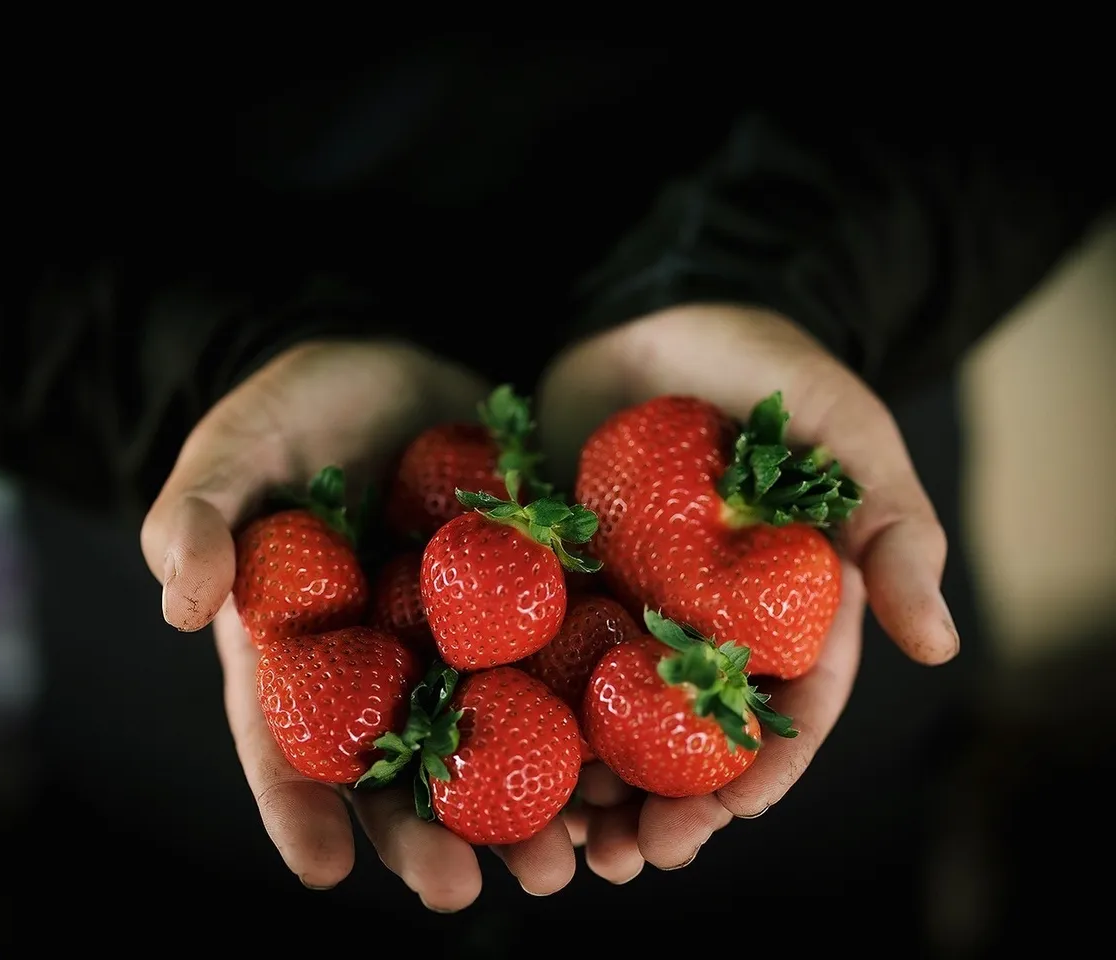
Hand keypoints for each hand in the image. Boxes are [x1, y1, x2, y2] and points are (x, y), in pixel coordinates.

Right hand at [139, 340, 577, 909]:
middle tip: (463, 890)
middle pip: (400, 768)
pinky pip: (562, 667)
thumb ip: (198, 517)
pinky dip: (590, 720)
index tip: (321, 868)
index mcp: (302, 650)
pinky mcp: (532, 602)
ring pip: (491, 739)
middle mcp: (384, 664)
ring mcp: (462, 640)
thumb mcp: (237, 449)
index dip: (299, 808)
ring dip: (525, 807)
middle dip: (429, 836)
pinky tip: (624, 767)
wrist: (393, 362)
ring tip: (561, 860)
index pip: (288, 740)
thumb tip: (179, 605)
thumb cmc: (297, 409)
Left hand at [537, 305, 958, 881]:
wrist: (658, 314)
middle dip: (669, 804)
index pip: (787, 706)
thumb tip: (940, 645)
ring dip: (593, 786)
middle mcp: (708, 620)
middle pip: (693, 734)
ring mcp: (632, 603)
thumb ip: (892, 524)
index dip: (761, 770)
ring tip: (563, 842)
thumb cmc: (764, 366)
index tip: (726, 819)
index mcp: (784, 606)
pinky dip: (528, 711)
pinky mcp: (565, 578)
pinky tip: (496, 758)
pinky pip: (545, 655)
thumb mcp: (845, 430)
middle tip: (631, 858)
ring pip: (617, 715)